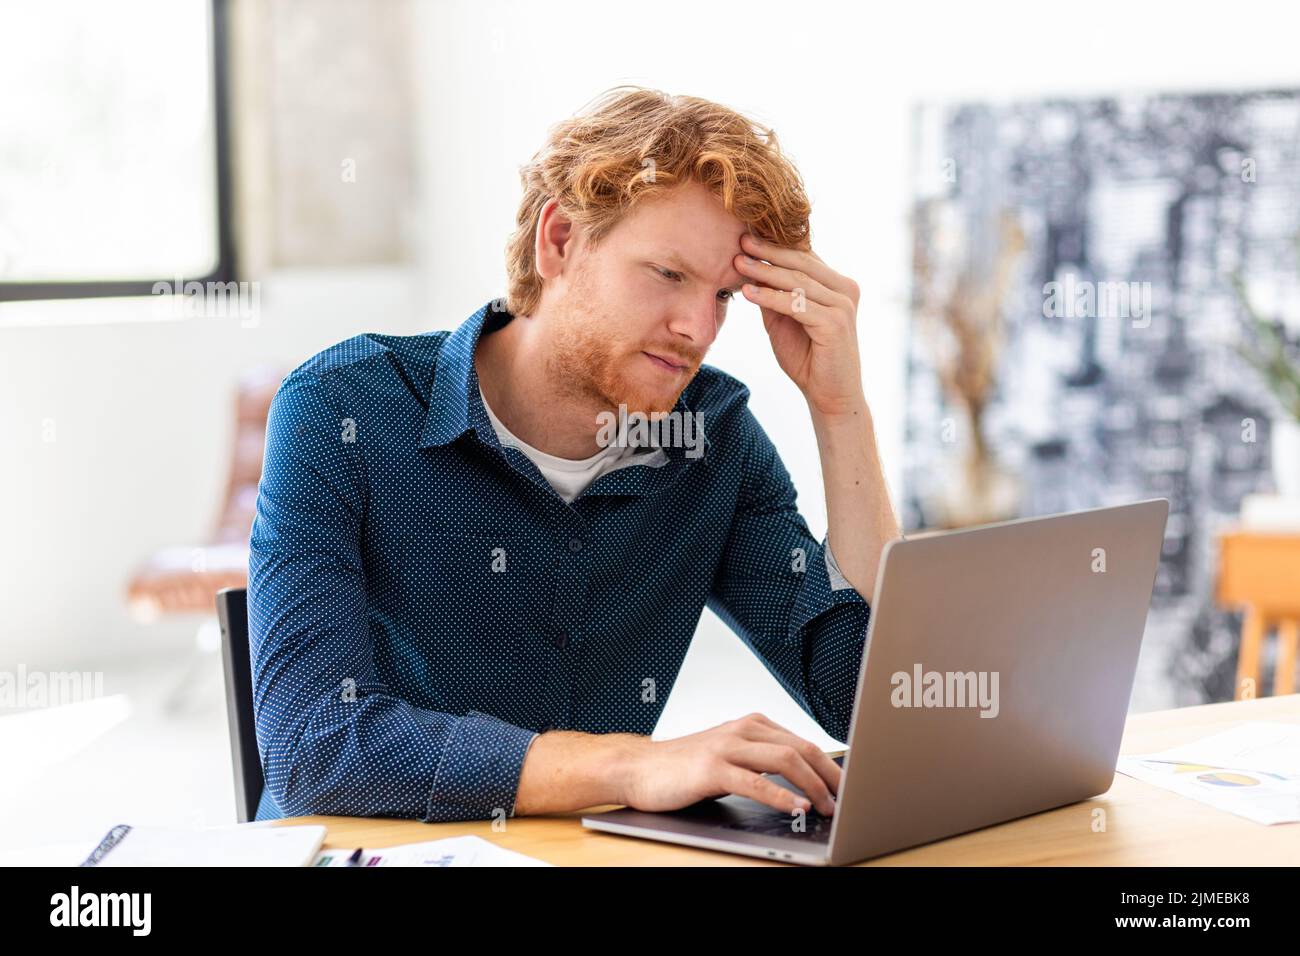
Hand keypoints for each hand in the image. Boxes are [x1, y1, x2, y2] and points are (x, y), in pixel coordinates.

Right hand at [620, 713, 840, 817]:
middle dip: (830, 776)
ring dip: (813, 786)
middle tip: (848, 800)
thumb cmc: (685, 766)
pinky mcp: (711, 769)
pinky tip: (796, 808)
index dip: (831, 765)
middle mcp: (742, 730)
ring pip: (784, 760)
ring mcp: (727, 747)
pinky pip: (755, 782)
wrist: (638, 768)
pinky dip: (781, 796)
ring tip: (828, 808)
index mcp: (751, 725)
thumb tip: (803, 783)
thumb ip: (761, 761)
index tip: (848, 785)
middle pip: (802, 748)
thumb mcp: (730, 756)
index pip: (803, 741)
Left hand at [735, 233, 865, 417]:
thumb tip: (750, 267)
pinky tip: (748, 292)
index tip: (745, 237)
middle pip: (801, 263)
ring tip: (738, 263)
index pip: (804, 257)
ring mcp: (842, 305)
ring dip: (765, 271)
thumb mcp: (784, 320)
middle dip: (768, 251)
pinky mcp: (835, 323)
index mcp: (837, 284)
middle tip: (740, 241)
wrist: (830, 395)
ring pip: (797, 281)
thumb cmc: (807, 358)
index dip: (775, 245)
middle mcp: (845, 289)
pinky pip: (796, 304)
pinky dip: (770, 297)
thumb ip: (773, 295)